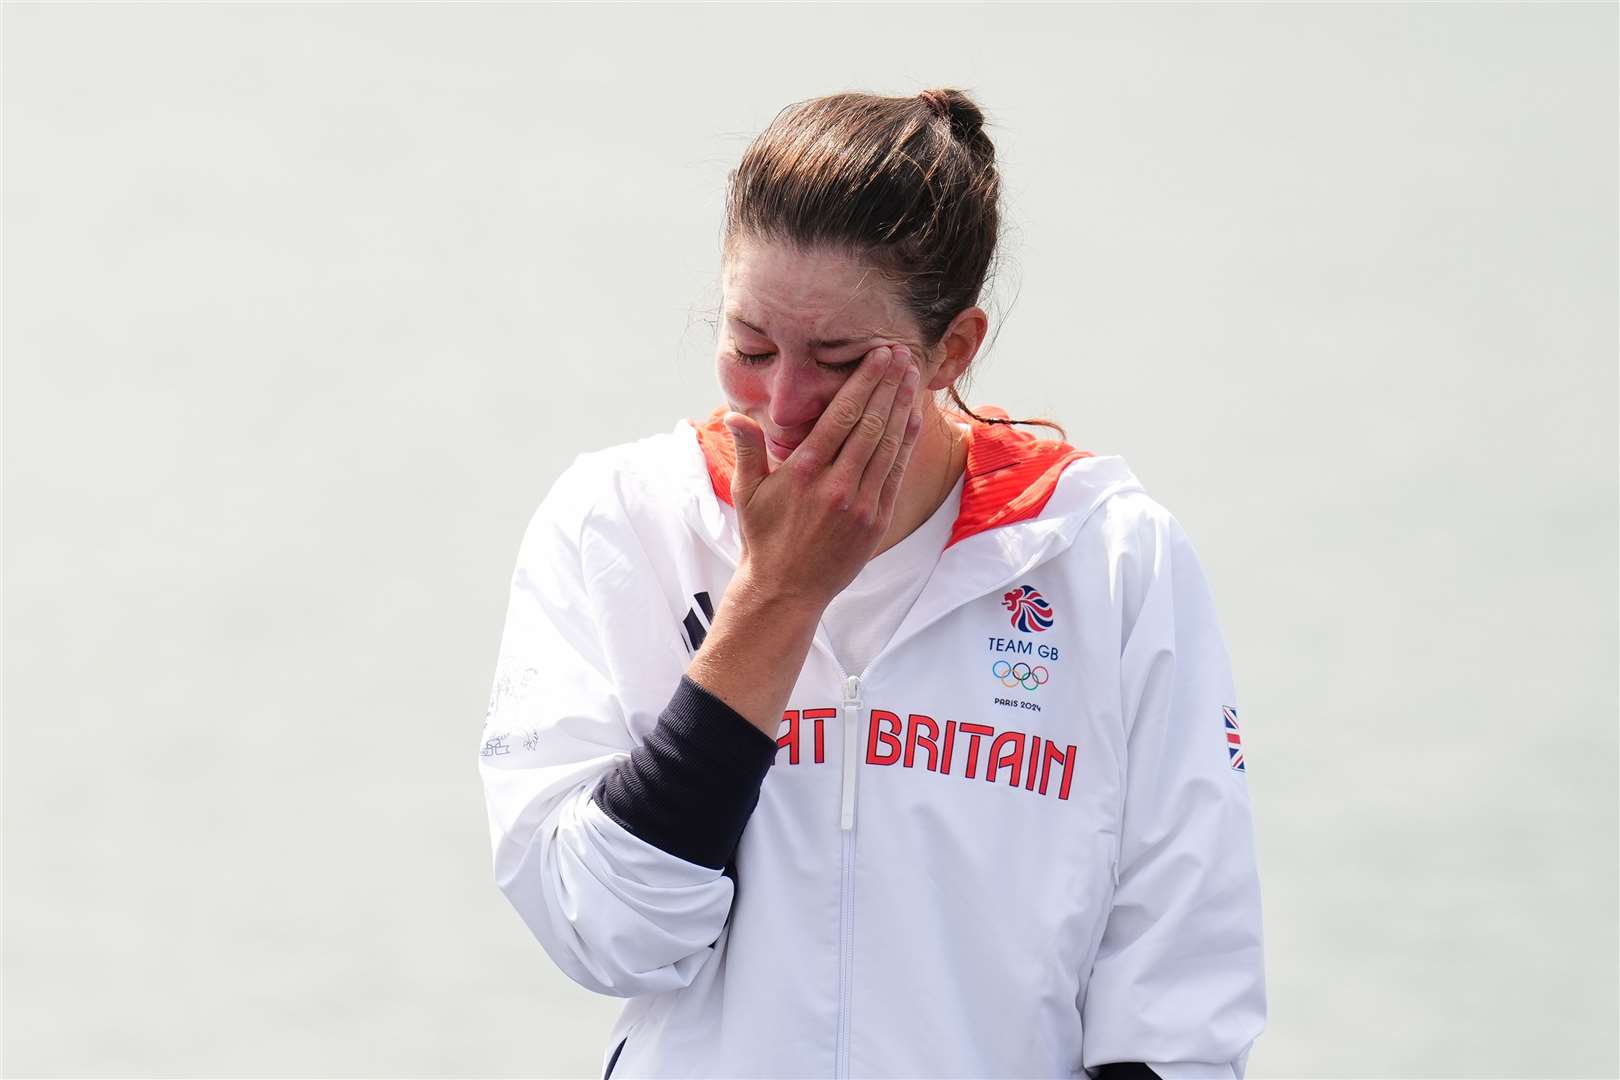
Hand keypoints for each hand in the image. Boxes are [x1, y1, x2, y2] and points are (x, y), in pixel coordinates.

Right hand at [721, 345, 924, 611]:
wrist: (786, 589)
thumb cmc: (764, 537)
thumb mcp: (748, 493)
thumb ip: (748, 450)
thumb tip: (735, 415)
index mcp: (804, 471)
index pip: (841, 415)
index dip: (864, 381)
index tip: (879, 356)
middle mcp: (835, 484)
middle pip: (870, 423)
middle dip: (888, 385)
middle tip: (902, 354)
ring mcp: (860, 504)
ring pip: (888, 445)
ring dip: (902, 407)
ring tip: (911, 376)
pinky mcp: (876, 521)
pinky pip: (895, 473)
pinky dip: (906, 443)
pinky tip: (913, 418)